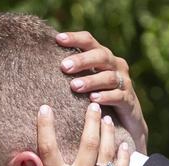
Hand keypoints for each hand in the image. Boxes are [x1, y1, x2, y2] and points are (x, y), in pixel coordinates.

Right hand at [0, 103, 130, 165]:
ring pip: (105, 152)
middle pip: (87, 143)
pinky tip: (122, 143)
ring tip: (105, 117)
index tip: (44, 108)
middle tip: (91, 104)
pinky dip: (122, 155)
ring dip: (106, 132)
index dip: (45, 126)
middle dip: (90, 121)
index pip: (48, 149)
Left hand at [56, 31, 147, 154]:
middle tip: (64, 66)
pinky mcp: (129, 101)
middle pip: (101, 56)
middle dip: (82, 60)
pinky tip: (93, 100)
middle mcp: (115, 66)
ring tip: (74, 86)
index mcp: (103, 57)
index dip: (75, 39)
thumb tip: (39, 67)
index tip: (57, 39)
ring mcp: (124, 82)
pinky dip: (106, 97)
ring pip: (109, 77)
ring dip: (91, 80)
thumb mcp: (85, 83)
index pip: (89, 41)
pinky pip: (119, 96)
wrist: (125, 123)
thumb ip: (71, 73)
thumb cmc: (97, 99)